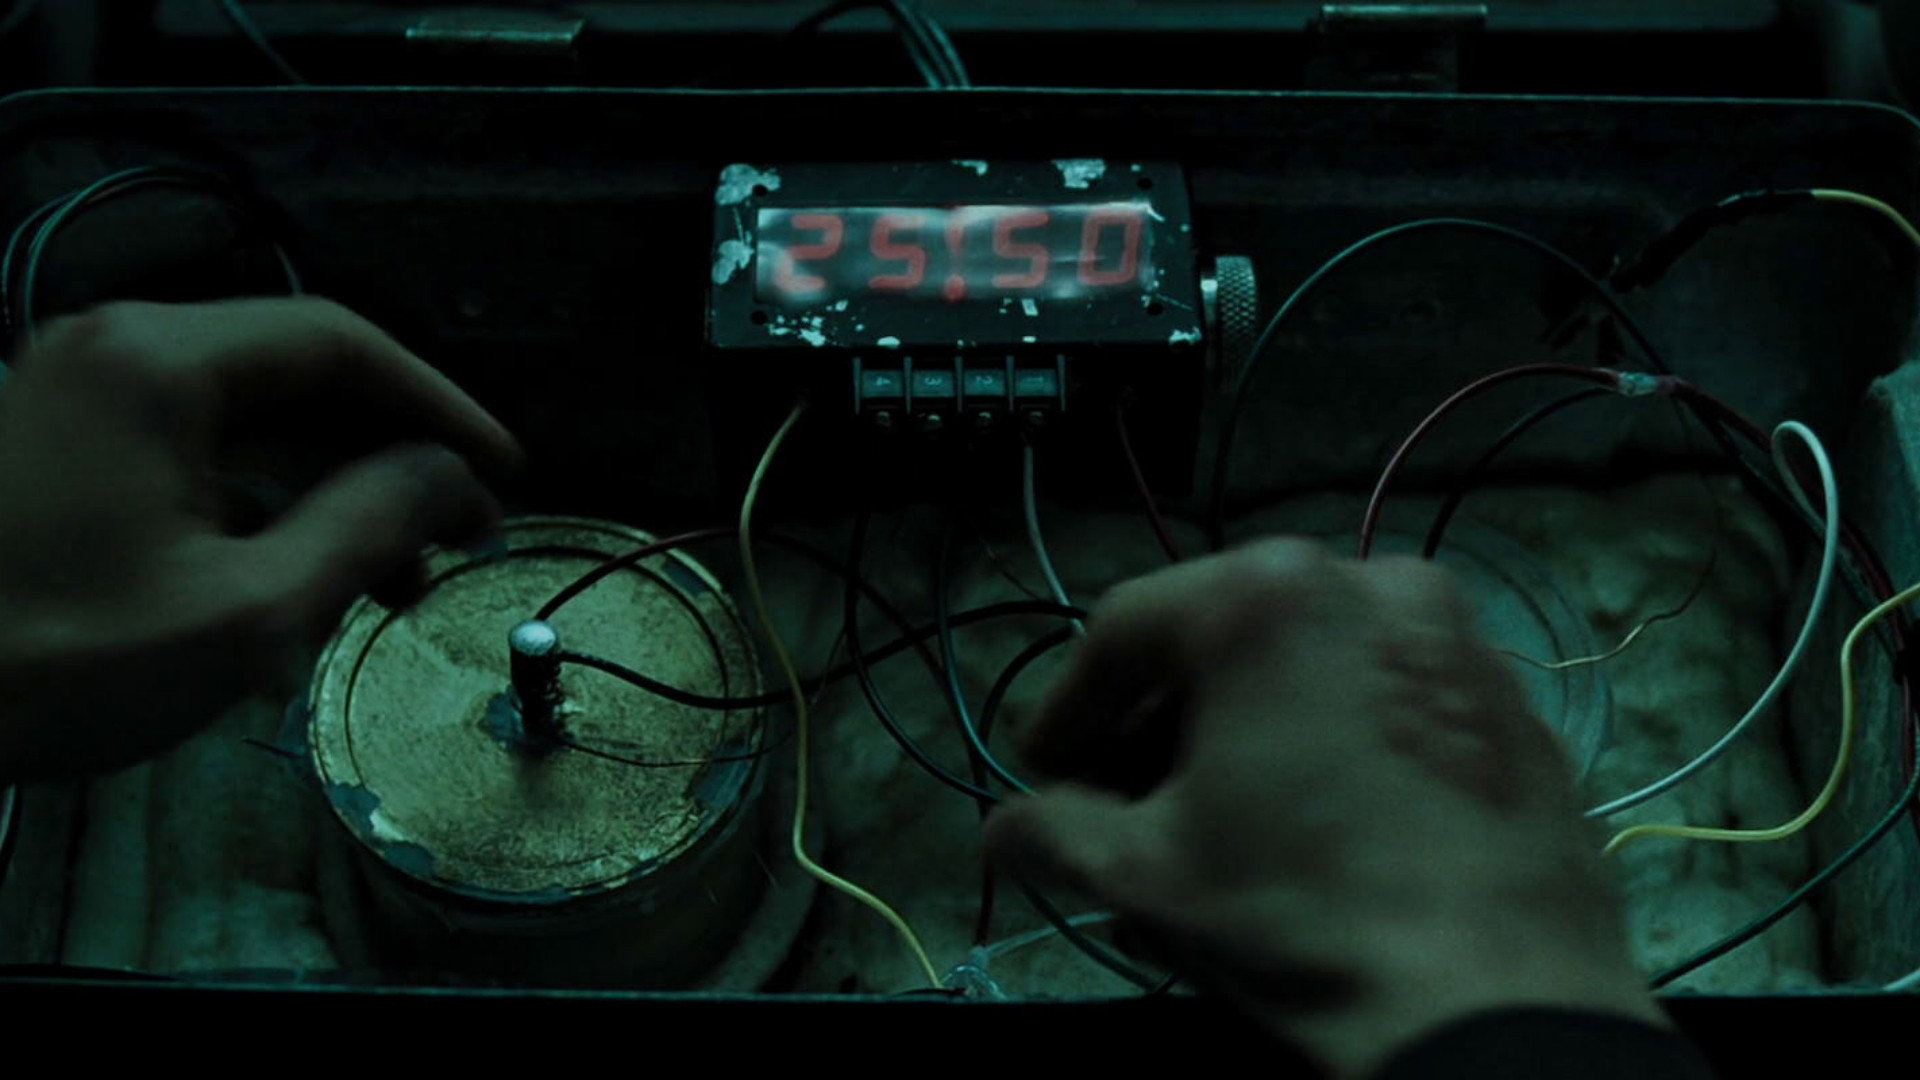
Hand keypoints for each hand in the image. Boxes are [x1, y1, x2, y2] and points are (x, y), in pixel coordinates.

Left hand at [0, 299, 521, 780]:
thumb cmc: (54, 657)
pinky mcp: (53, 440)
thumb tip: (453, 479)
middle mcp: (115, 350)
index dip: (439, 407)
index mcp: (159, 362)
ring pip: (246, 414)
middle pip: (296, 373)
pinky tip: (300, 571)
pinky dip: (261, 497)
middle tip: (457, 532)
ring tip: (392, 573)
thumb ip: (369, 527)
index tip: (501, 472)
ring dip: (329, 483)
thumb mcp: (245, 609)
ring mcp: (74, 390)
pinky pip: (191, 445)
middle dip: (388, 453)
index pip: (342, 344)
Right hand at [985, 540, 1661, 1076]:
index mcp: (1268, 594)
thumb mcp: (1147, 873)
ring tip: (1215, 832)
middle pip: (1224, 645)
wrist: (1498, 1006)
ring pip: (1311, 674)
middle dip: (1161, 731)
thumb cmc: (1302, 916)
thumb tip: (1004, 834)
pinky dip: (1336, 751)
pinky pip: (1391, 707)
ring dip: (1246, 742)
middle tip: (1120, 810)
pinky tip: (1315, 829)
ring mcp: (1458, 640)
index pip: (1126, 632)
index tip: (1040, 771)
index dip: (1067, 709)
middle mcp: (1371, 582)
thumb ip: (1054, 832)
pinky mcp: (1517, 705)